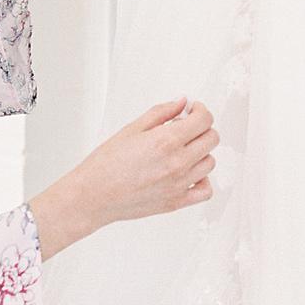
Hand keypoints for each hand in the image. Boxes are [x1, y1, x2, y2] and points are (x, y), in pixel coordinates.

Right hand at [30, 100, 217, 258]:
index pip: (204, 120)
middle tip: (187, 127)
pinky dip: (203, 180)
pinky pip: (206, 191)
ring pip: (210, 162)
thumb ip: (161, 113)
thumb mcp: (132, 129)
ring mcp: (179, 184)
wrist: (93, 195)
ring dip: (201, 152)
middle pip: (212, 139)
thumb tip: (181, 102)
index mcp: (166, 141)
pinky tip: (190, 173)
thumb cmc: (105, 165)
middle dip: (202, 128)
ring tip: (184, 149)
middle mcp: (177, 163)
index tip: (193, 110)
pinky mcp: (176, 202)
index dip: (201, 110)